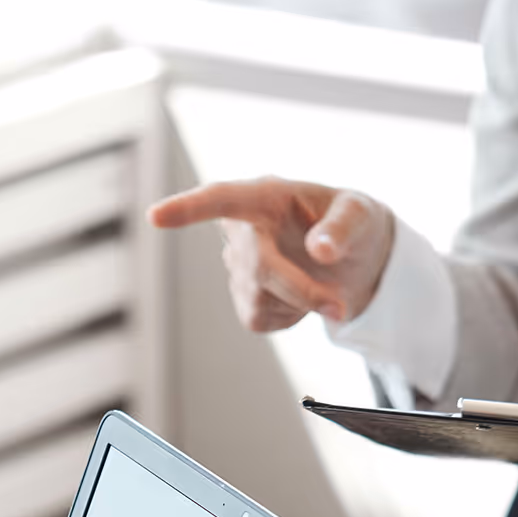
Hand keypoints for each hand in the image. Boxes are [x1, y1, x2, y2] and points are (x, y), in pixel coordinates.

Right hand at [148, 176, 393, 332]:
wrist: (355, 261)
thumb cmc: (355, 225)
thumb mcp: (362, 214)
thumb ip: (344, 226)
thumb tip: (319, 250)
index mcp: (266, 196)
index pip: (221, 199)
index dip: (188, 209)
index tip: (155, 217)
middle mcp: (244, 229)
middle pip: (257, 267)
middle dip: (299, 290)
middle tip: (340, 308)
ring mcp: (239, 266)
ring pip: (260, 299)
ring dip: (302, 302)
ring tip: (323, 282)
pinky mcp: (244, 300)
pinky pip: (260, 320)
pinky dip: (290, 317)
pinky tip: (300, 297)